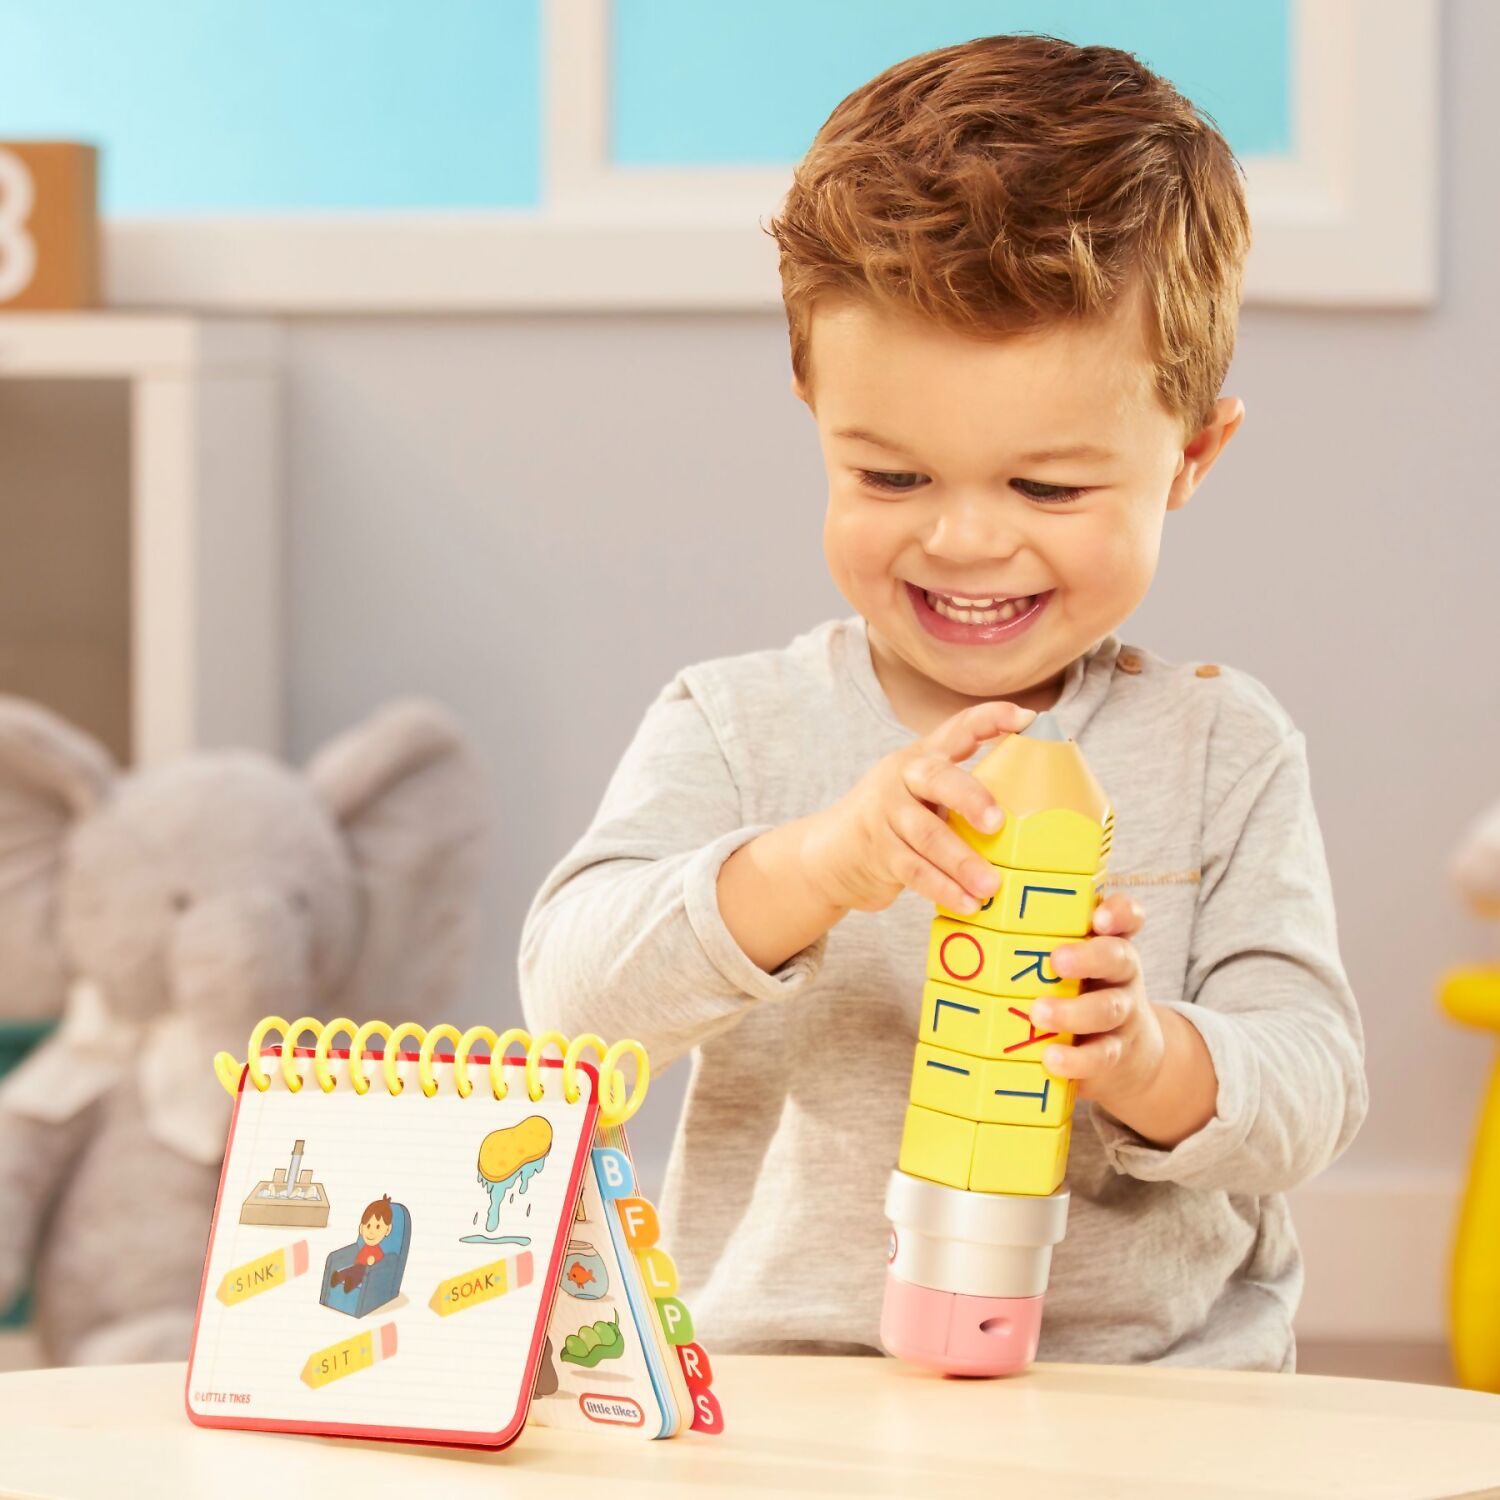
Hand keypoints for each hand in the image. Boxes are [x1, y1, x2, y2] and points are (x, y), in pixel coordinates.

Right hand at [799, 700, 1037, 914]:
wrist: (834, 852)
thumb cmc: (900, 822)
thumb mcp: (925, 795)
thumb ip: (964, 794)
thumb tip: (1036, 814)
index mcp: (924, 757)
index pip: (959, 728)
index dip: (991, 719)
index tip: (1026, 719)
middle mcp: (902, 777)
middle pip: (937, 779)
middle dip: (971, 798)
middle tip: (998, 823)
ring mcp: (886, 814)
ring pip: (927, 834)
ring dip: (961, 862)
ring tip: (992, 886)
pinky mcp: (879, 851)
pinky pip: (914, 870)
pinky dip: (943, 889)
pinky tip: (968, 904)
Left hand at [1030, 894, 1164, 1106]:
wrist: (1127, 1054)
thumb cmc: (1078, 994)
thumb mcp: (1068, 966)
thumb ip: (1034, 946)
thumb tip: (965, 930)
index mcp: (1107, 943)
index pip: (1126, 918)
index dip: (1118, 913)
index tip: (1098, 918)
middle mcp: (1121, 974)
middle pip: (1118, 958)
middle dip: (1088, 957)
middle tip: (1057, 960)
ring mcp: (1123, 1014)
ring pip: (1109, 1008)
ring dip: (1073, 1012)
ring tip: (1039, 1014)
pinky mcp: (1116, 1054)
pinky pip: (1102, 1055)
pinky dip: (1076, 1059)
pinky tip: (1051, 1058)